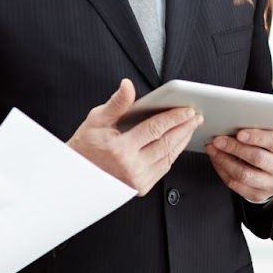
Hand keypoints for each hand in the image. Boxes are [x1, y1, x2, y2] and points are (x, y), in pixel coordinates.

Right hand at [68, 79, 200, 195]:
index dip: (174, 118)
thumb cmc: (85, 146)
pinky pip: (164, 168)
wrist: (76, 177)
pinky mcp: (141, 188)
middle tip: (196, 117)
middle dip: (184, 128)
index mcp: (120, 149)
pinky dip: (173, 154)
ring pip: (169, 157)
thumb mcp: (97, 120)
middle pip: (167, 144)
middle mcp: (131, 168)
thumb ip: (117, 103)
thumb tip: (127, 85)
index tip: (188, 110)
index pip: (155, 129)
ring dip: (182, 141)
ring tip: (190, 127)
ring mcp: (138, 180)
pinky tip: (178, 142)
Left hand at [205, 129, 272, 202]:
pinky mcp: (260, 195)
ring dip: (225, 160)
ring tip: (214, 149)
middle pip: (258, 159)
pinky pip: (237, 186)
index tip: (239, 133)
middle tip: (218, 140)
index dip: (256, 137)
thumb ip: (264, 122)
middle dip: (235, 148)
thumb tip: (238, 115)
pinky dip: (223, 171)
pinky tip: (217, 160)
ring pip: (245, 175)